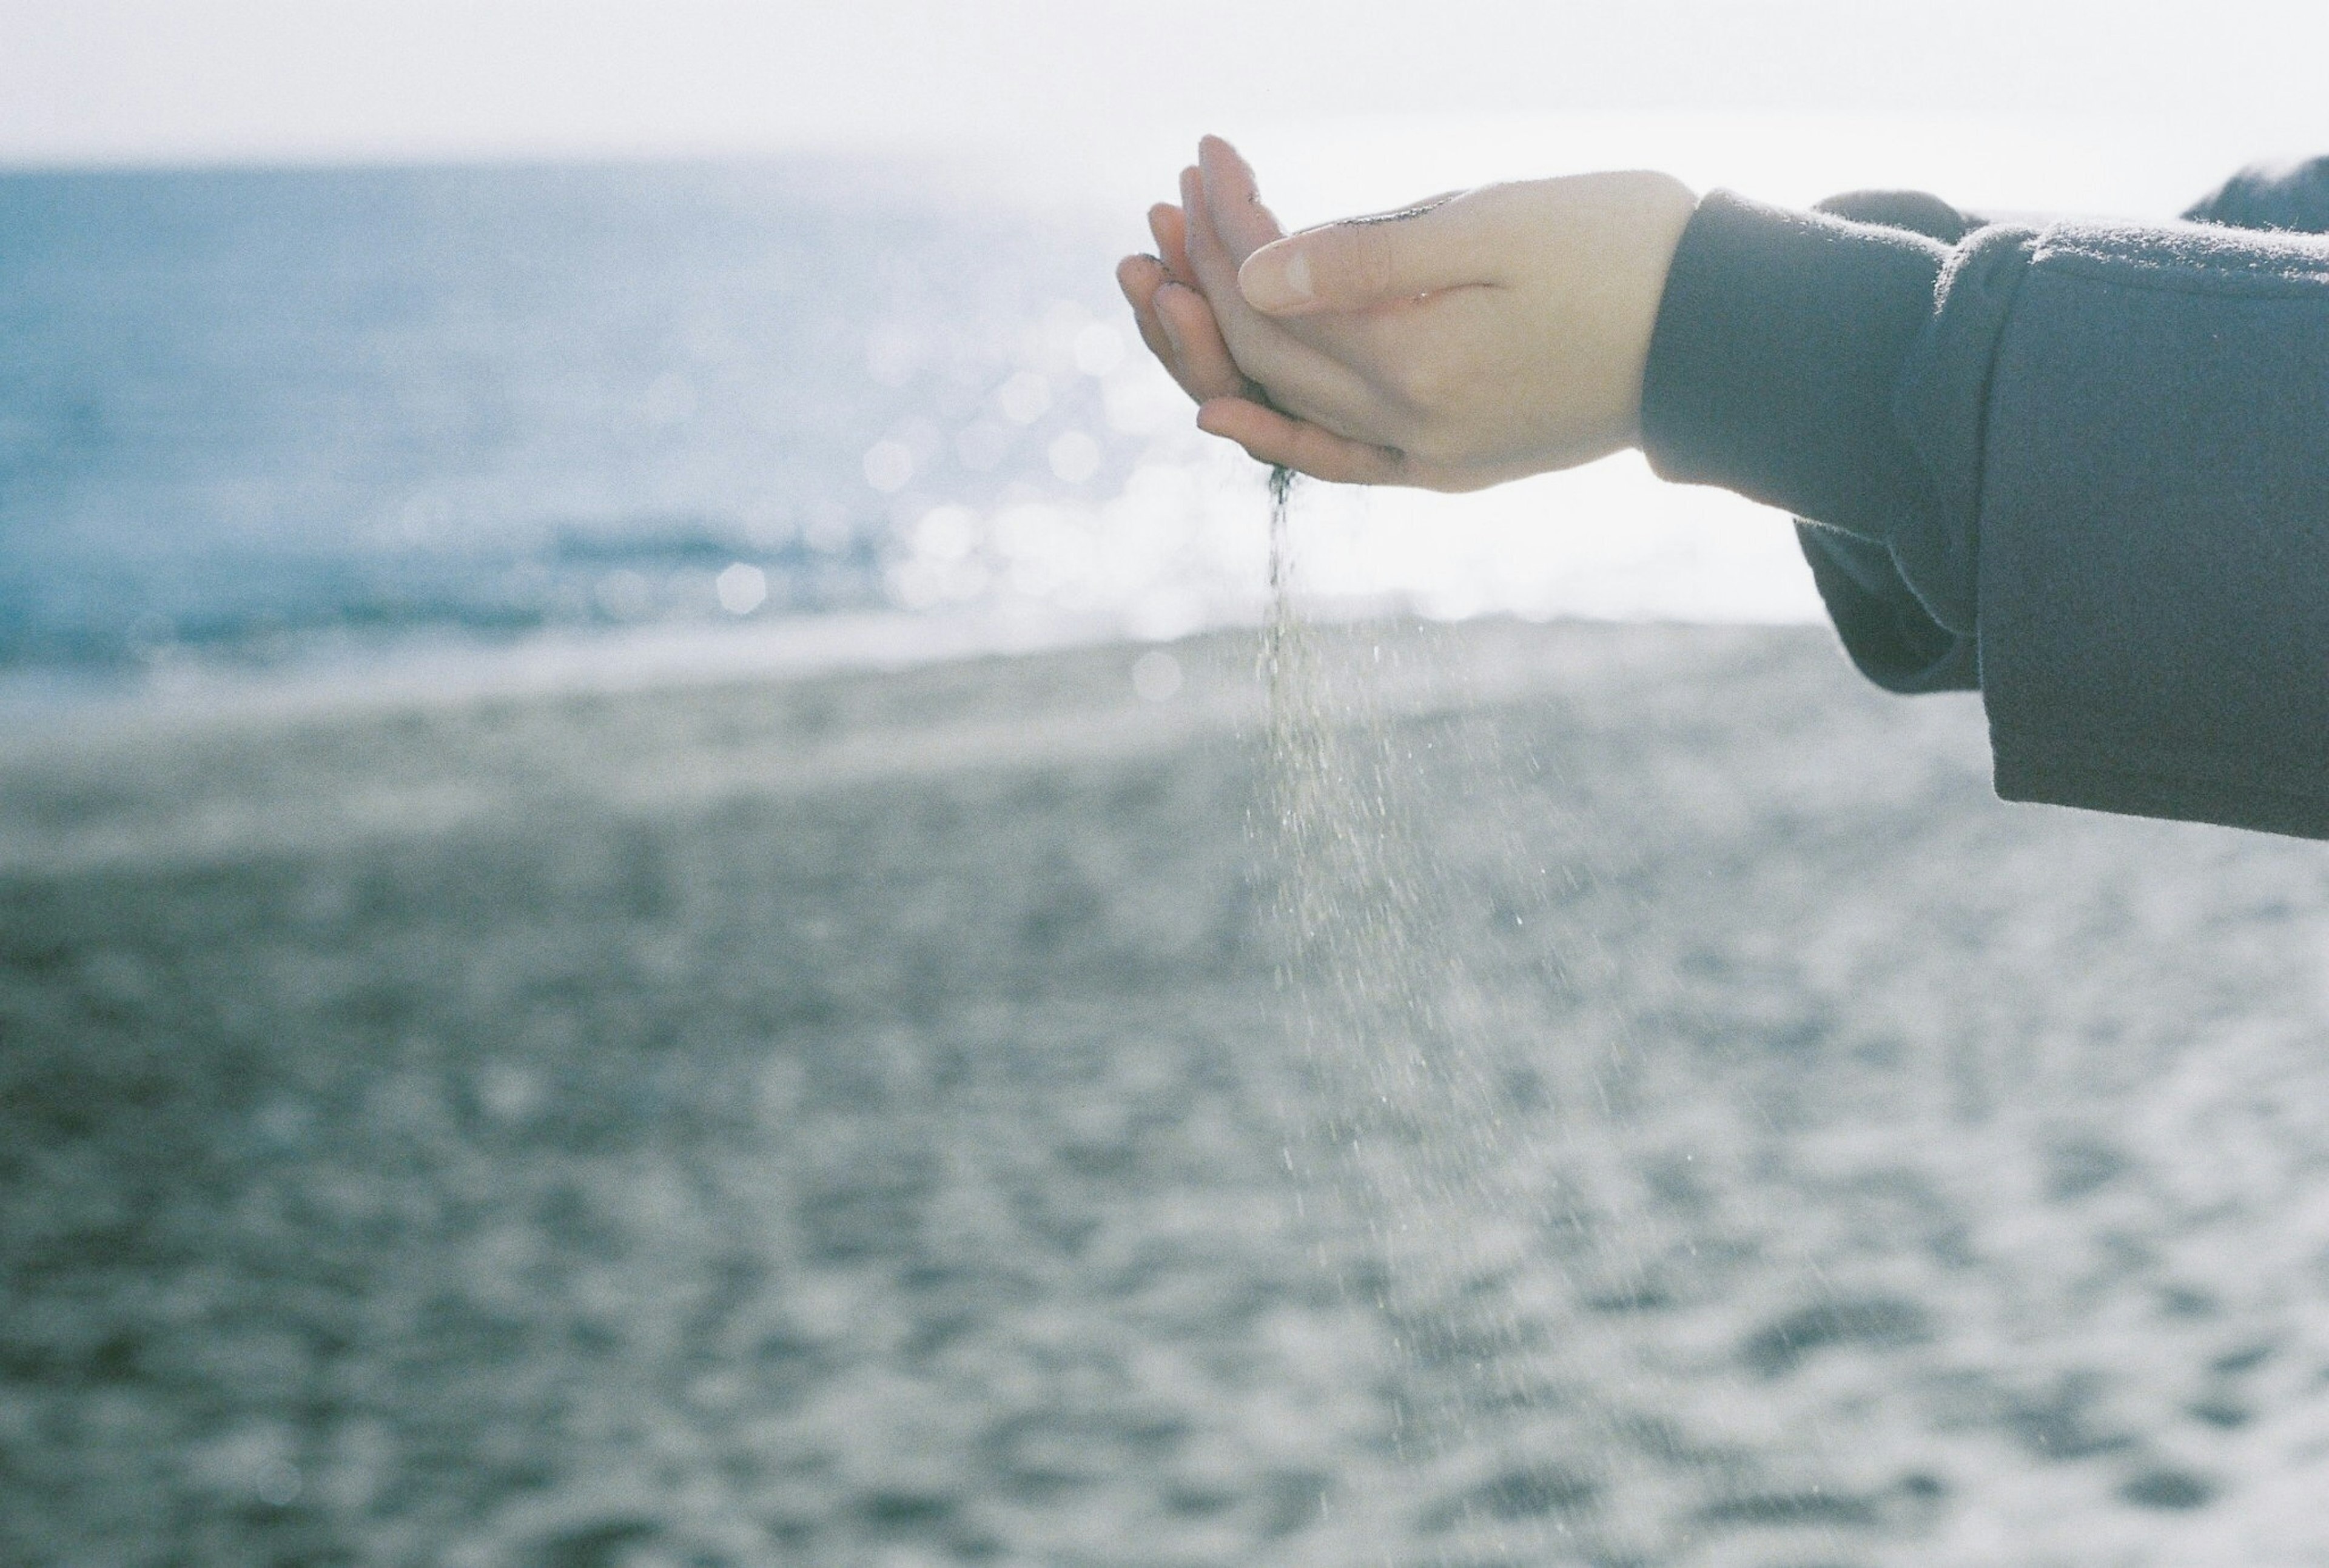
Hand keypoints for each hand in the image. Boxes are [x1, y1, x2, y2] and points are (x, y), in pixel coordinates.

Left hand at [1119, 138, 1698, 490]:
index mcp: (1414, 364)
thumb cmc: (1624, 251)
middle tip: (1176, 192)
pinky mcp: (1453, 464)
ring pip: (1285, 407)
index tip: (1206, 156)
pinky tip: (1216, 411)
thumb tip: (1248, 276)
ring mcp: (1430, 458)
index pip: (1270, 299)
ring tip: (1166, 272)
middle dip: (1207, 267)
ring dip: (1215, 343)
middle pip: (1263, 353)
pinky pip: (1338, 461)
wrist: (1726, 332)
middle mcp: (1410, 431)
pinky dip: (1275, 434)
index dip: (1224, 227)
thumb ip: (1366, 260)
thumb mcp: (1493, 226)